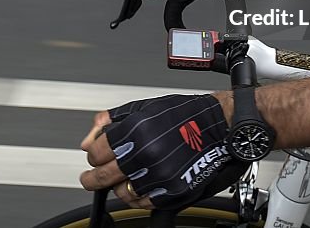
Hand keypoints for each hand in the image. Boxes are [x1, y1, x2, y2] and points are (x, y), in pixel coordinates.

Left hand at [79, 94, 247, 209]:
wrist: (219, 127)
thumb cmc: (184, 114)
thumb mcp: (143, 107)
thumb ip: (111, 121)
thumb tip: (90, 139)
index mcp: (136, 130)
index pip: (96, 153)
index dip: (94, 155)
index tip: (96, 155)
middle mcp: (146, 154)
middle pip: (103, 176)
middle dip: (92, 178)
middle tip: (90, 178)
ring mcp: (160, 175)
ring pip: (122, 193)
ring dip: (118, 186)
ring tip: (123, 178)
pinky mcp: (173, 190)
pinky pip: (144, 203)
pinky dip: (138, 197)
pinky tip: (140, 185)